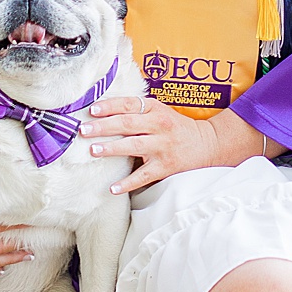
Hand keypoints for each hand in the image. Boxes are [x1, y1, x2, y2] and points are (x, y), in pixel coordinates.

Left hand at [80, 96, 271, 194]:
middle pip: (127, 124)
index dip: (110, 106)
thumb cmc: (176, 127)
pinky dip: (128, 182)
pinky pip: (143, 175)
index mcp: (156, 109)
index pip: (129, 104)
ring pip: (134, 146)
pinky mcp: (166, 166)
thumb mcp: (159, 112)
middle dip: (103, 127)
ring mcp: (163, 147)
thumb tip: (102, 112)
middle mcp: (159, 126)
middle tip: (84, 130)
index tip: (92, 110)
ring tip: (93, 150)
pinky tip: (112, 188)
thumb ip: (137, 110)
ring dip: (112, 149)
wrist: (207, 144)